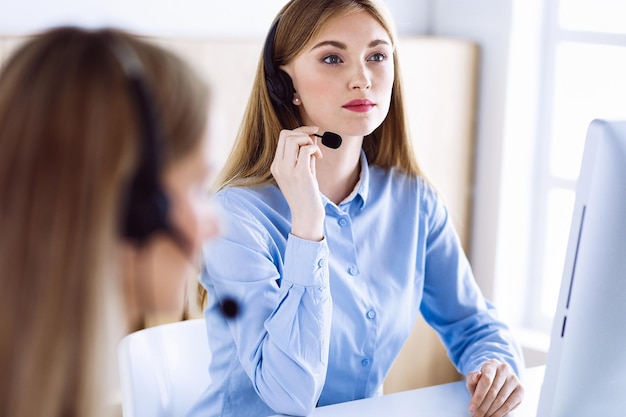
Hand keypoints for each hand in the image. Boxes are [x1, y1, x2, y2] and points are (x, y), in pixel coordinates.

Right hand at [270, 126, 324, 240]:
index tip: (311, 135)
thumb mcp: (304, 171)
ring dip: (308, 140)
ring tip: (316, 152)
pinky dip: (314, 148)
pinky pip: (306, 149)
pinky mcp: (299, 173)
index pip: (282, 138)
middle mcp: (279, 166)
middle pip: (285, 134)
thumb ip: (305, 154)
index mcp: (277, 166)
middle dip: (303, 131)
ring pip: (293, 138)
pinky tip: (319, 157)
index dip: (298, 132)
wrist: (306, 215)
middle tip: (316, 137)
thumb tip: (311, 136)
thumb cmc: (306, 195)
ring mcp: (287, 170)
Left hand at [465, 359, 523, 416]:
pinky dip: (499, 413)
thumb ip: (471, 378)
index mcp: (492, 364)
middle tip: (476, 416)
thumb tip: (475, 376)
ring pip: (501, 400)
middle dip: (482, 407)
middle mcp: (504, 369)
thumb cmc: (482, 381)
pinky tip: (492, 416)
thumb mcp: (473, 379)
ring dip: (490, 412)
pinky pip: (509, 405)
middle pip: (493, 392)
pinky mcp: (521, 389)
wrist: (496, 380)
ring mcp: (514, 379)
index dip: (478, 396)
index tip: (471, 409)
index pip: (486, 381)